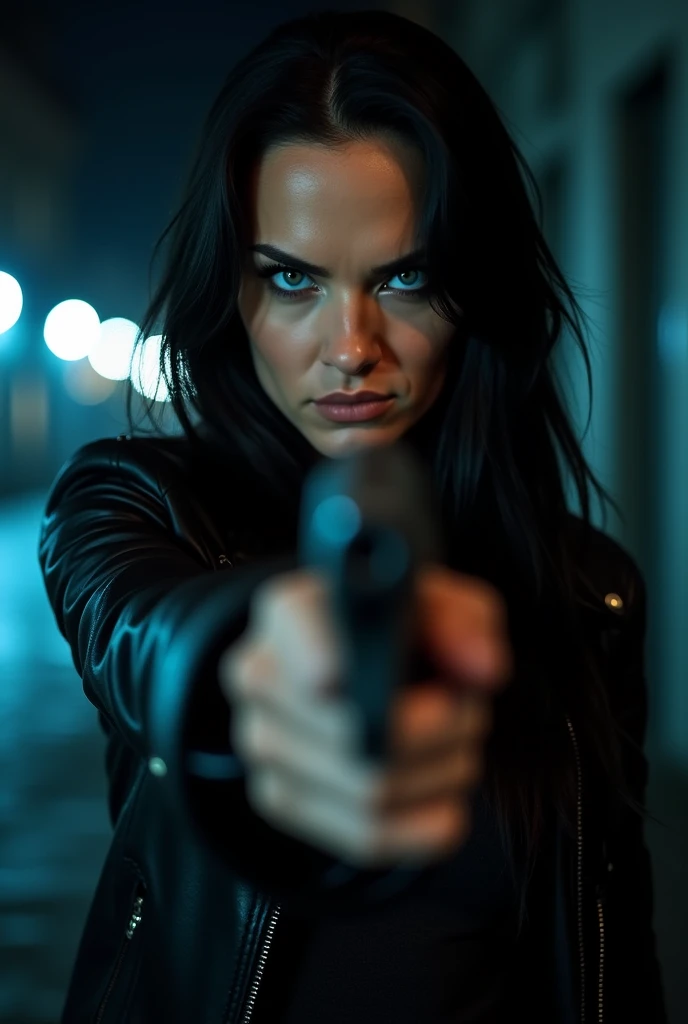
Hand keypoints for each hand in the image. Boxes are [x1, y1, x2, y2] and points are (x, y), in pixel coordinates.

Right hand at [218, 564, 510, 867]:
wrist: (356, 667)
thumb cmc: (396, 628)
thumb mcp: (439, 601)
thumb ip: (462, 620)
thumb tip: (481, 669)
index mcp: (292, 610)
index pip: (293, 626)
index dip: (313, 655)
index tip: (336, 679)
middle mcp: (260, 673)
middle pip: (350, 726)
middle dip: (439, 728)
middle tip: (469, 711)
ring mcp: (261, 742)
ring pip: (367, 788)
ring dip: (440, 774)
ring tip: (458, 746)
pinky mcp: (280, 799)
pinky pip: (363, 836)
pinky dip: (423, 826)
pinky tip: (444, 800)